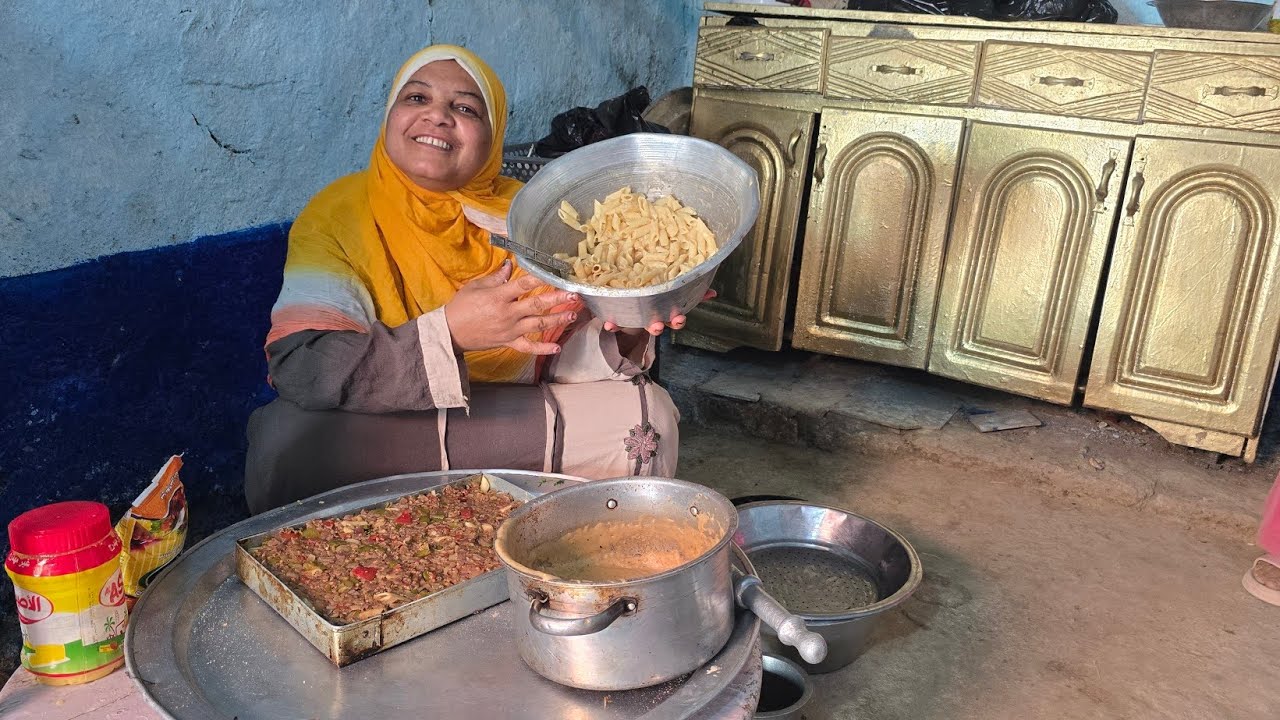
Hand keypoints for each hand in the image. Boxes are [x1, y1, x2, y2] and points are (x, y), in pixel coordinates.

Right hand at [444, 260, 577, 354]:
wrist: (450, 332)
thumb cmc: (461, 307)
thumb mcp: (476, 287)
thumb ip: (496, 276)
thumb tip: (510, 264)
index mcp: (498, 296)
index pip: (524, 284)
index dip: (541, 278)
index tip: (556, 273)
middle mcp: (507, 313)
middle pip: (537, 305)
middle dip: (557, 299)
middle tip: (574, 295)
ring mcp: (510, 330)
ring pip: (538, 325)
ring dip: (557, 320)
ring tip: (573, 314)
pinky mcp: (508, 342)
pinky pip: (528, 347)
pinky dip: (543, 348)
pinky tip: (557, 347)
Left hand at [603, 289, 716, 335]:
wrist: (629, 298)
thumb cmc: (655, 294)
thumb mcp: (673, 291)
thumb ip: (692, 291)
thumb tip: (713, 292)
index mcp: (664, 311)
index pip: (674, 319)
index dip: (677, 321)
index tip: (679, 318)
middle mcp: (650, 317)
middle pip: (656, 325)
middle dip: (657, 326)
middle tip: (656, 325)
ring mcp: (634, 318)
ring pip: (634, 325)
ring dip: (629, 327)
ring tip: (632, 325)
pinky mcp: (619, 317)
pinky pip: (615, 323)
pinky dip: (612, 324)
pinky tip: (609, 323)